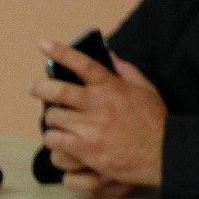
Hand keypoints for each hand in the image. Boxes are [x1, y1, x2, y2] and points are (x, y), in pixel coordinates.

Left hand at [31, 41, 167, 188]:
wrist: (163, 154)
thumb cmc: (155, 122)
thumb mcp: (146, 90)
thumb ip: (127, 71)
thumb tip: (110, 54)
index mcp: (113, 88)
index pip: (84, 64)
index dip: (61, 52)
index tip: (43, 44)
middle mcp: (99, 105)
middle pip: (57, 91)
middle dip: (40, 88)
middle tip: (35, 88)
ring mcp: (91, 128)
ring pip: (52, 119)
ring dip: (53, 120)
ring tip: (58, 123)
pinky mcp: (86, 150)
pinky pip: (54, 141)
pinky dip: (54, 140)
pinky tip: (61, 141)